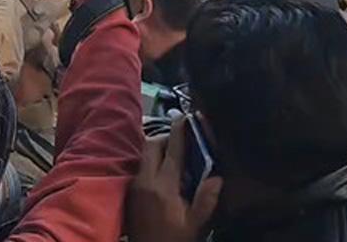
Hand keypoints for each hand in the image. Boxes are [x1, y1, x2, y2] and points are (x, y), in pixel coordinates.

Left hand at [126, 115, 221, 241]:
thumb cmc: (173, 239)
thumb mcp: (195, 225)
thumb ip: (206, 200)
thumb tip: (217, 177)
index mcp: (164, 186)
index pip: (172, 151)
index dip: (180, 132)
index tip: (186, 117)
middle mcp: (145, 180)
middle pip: (151, 145)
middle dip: (165, 137)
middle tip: (182, 141)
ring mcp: (134, 185)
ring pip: (143, 155)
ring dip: (157, 149)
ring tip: (174, 155)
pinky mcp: (129, 191)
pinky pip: (140, 167)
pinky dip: (151, 161)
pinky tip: (163, 172)